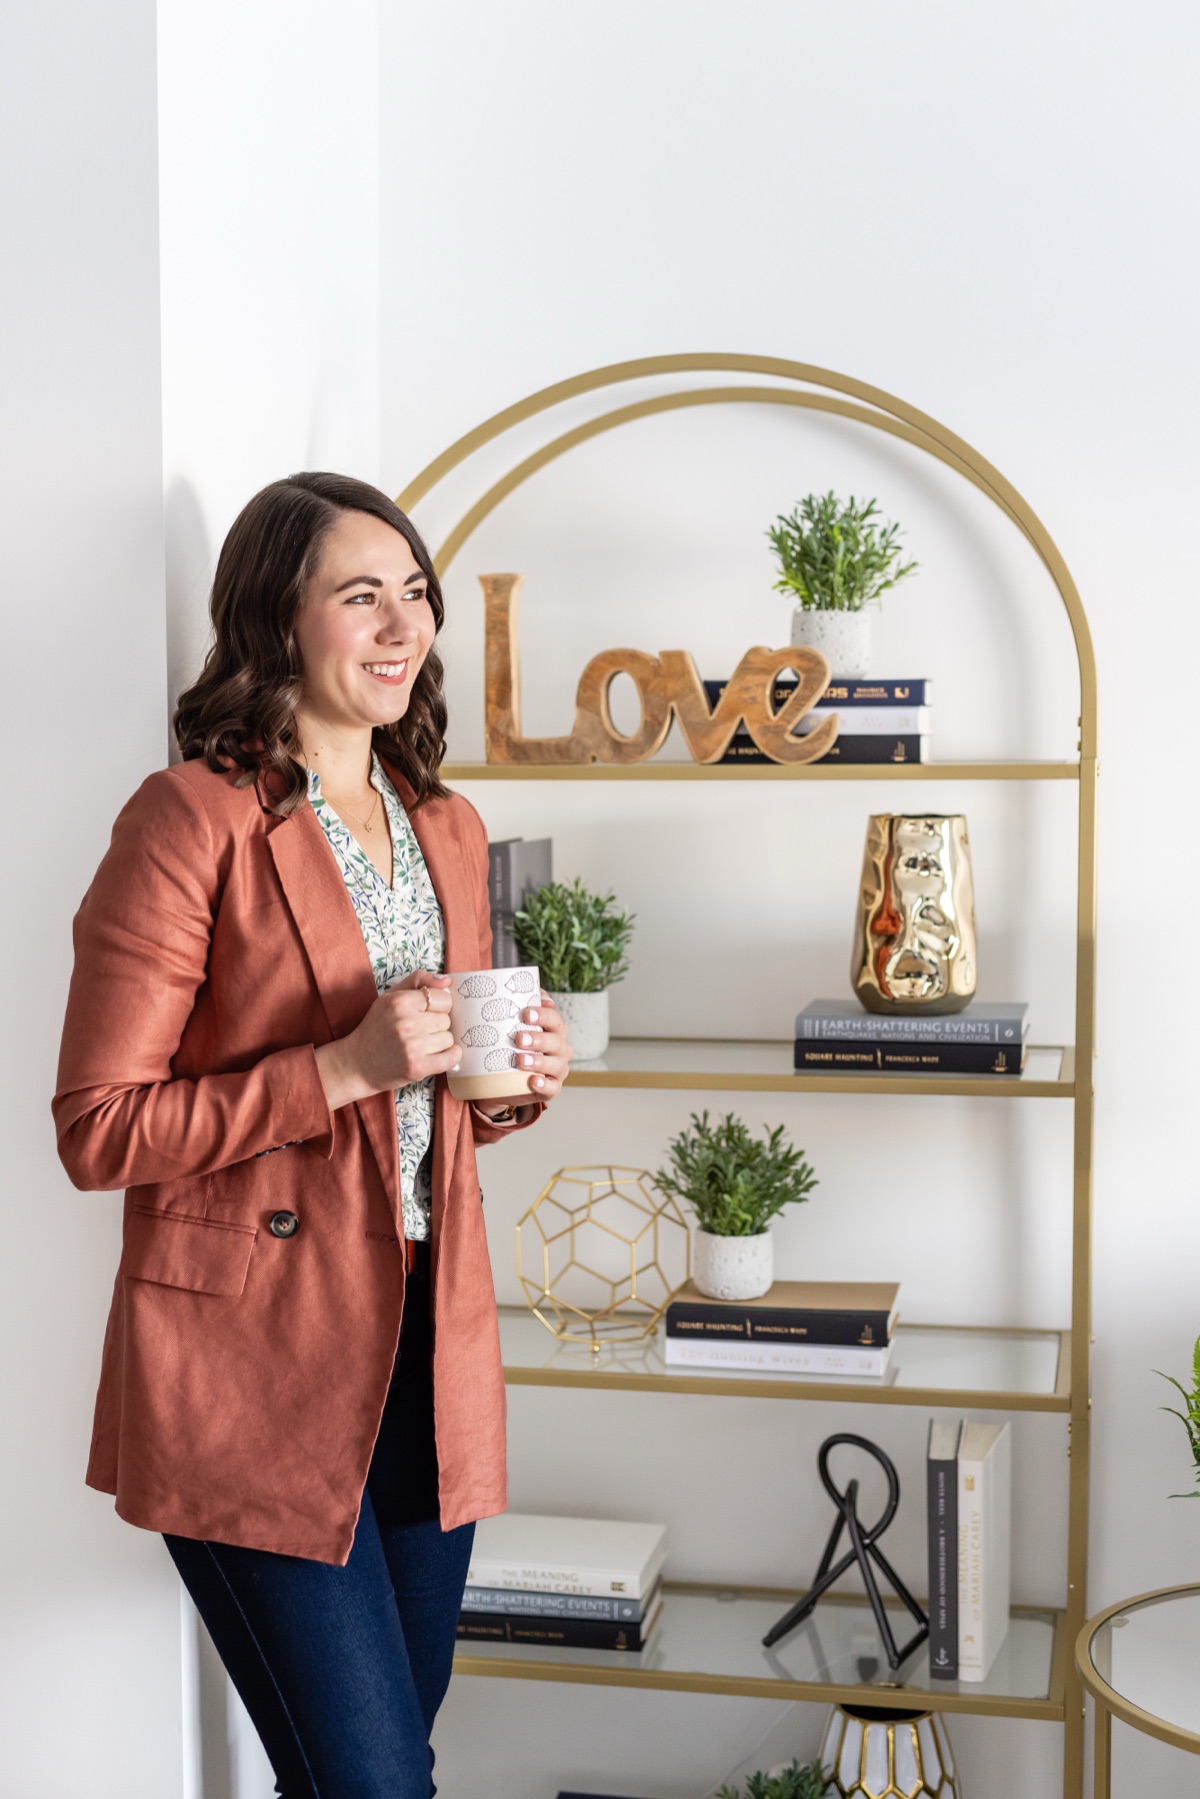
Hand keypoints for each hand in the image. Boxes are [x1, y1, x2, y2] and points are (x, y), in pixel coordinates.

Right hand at [315, 971, 458, 1109]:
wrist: (357, 1064)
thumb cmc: (376, 1029)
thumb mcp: (390, 997)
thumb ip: (418, 981)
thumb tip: (447, 982)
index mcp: (400, 1001)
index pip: (444, 998)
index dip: (439, 1007)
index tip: (427, 1014)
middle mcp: (406, 1022)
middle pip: (446, 1020)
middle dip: (437, 1026)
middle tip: (419, 1032)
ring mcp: (412, 1045)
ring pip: (449, 1039)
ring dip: (439, 1044)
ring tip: (420, 1046)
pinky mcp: (417, 1066)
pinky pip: (451, 1058)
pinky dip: (450, 1058)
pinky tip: (437, 1056)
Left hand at [475, 991, 572, 1116]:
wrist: (498, 1082)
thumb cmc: (505, 1048)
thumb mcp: (505, 1028)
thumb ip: (506, 1009)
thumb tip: (491, 987)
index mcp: (552, 1029)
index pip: (554, 1018)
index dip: (544, 1014)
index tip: (526, 1013)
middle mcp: (559, 1048)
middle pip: (557, 1040)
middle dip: (539, 1038)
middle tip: (519, 1038)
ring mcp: (557, 1070)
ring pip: (557, 1064)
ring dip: (540, 1061)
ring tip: (521, 1060)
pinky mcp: (551, 1089)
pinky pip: (553, 1088)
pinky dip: (544, 1085)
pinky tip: (533, 1081)